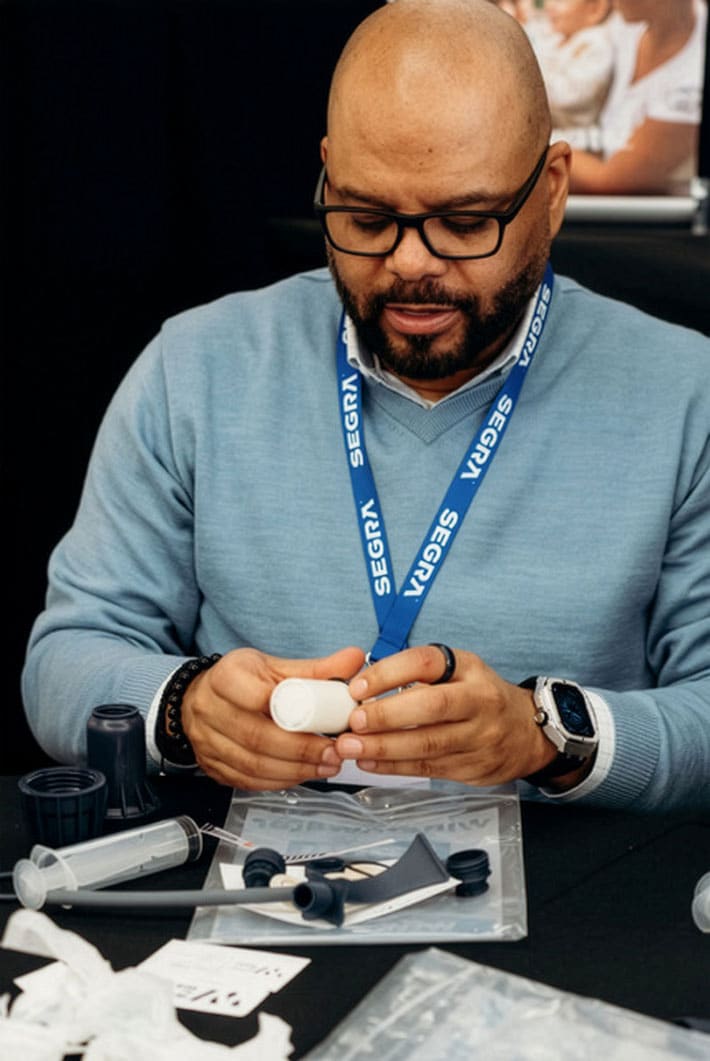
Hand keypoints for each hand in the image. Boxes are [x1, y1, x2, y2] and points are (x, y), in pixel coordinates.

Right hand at [181, 645, 364, 788]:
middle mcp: (210, 709)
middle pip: (257, 736)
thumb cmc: (241, 681)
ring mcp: (207, 741)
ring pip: (252, 764)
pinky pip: (247, 781)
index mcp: (226, 676)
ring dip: (294, 770)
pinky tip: (301, 774)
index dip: (293, 713)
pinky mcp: (213, 767)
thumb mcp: (274, 666)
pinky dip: (279, 781)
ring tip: (325, 766)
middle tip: (333, 753)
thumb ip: (316, 668)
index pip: (257, 696)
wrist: (203, 698)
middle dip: (301, 750)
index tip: (325, 722)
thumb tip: (355, 660)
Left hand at [327, 644, 556, 785]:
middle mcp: (479, 700)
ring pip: (428, 744)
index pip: (427, 663)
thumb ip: (418, 676)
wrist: (528, 733)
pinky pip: (428, 769)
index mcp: (469, 669)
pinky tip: (368, 763)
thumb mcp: (459, 671)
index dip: (389, 673)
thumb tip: (361, 688)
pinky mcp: (473, 768)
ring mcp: (479, 737)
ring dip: (383, 747)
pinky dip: (394, 767)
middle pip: (432, 707)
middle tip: (353, 722)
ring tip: (350, 747)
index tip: (357, 687)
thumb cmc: (479, 696)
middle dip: (386, 715)